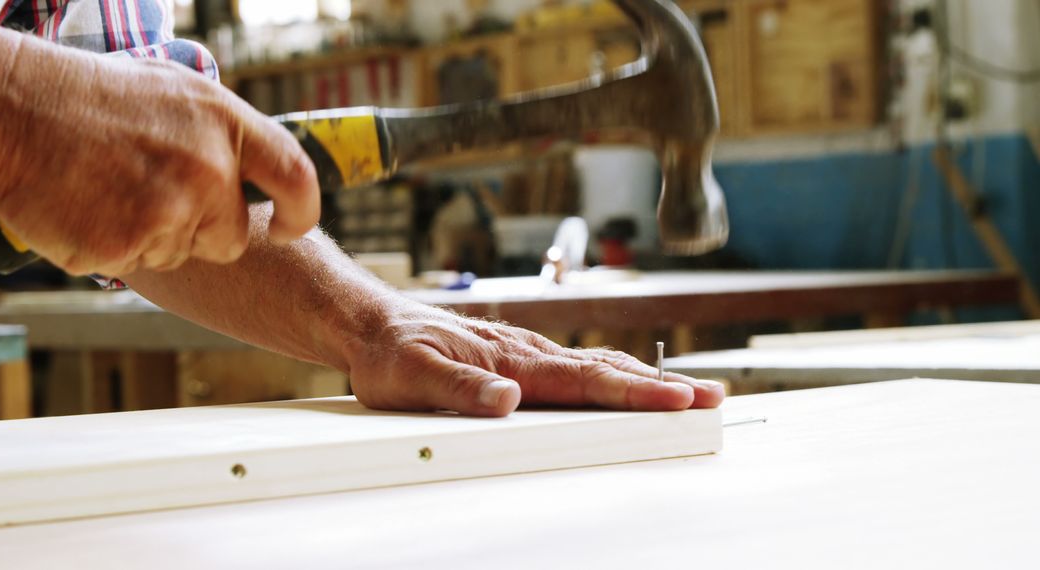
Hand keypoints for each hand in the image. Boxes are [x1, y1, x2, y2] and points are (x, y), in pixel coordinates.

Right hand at [0, 31, 318, 274]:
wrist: (14, 110)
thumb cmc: (94, 97)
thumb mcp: (176, 92)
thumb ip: (222, 134)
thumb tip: (262, 173)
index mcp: (226, 125)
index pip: (295, 177)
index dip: (299, 211)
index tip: (285, 228)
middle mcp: (208, 169)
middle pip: (230, 237)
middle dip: (200, 230)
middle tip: (150, 193)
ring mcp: (169, 211)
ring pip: (180, 254)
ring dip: (151, 236)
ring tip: (111, 188)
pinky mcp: (128, 245)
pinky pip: (136, 265)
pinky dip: (112, 247)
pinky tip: (88, 207)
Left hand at [345, 307, 724, 416]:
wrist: (373, 322)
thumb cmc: (392, 351)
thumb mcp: (412, 376)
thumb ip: (459, 388)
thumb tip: (507, 399)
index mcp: (513, 360)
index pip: (586, 379)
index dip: (635, 393)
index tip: (677, 401)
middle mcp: (528, 353)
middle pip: (607, 369)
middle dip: (662, 385)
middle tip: (711, 397)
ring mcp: (527, 353)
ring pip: (597, 365)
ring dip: (646, 379)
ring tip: (688, 392)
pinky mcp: (520, 358)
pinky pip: (578, 367)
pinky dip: (615, 375)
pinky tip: (628, 383)